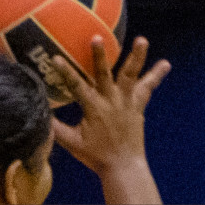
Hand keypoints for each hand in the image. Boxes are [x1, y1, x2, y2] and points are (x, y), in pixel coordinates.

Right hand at [50, 36, 169, 175]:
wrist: (123, 167)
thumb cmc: (96, 156)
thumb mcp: (72, 143)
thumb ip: (55, 128)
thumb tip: (39, 114)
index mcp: (93, 109)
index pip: (76, 86)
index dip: (65, 72)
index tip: (56, 57)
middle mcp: (111, 102)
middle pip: (104, 75)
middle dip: (99, 56)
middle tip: (97, 37)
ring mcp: (126, 102)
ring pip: (131, 76)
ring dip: (136, 57)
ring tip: (142, 40)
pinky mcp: (138, 106)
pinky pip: (147, 88)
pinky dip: (156, 76)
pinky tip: (166, 64)